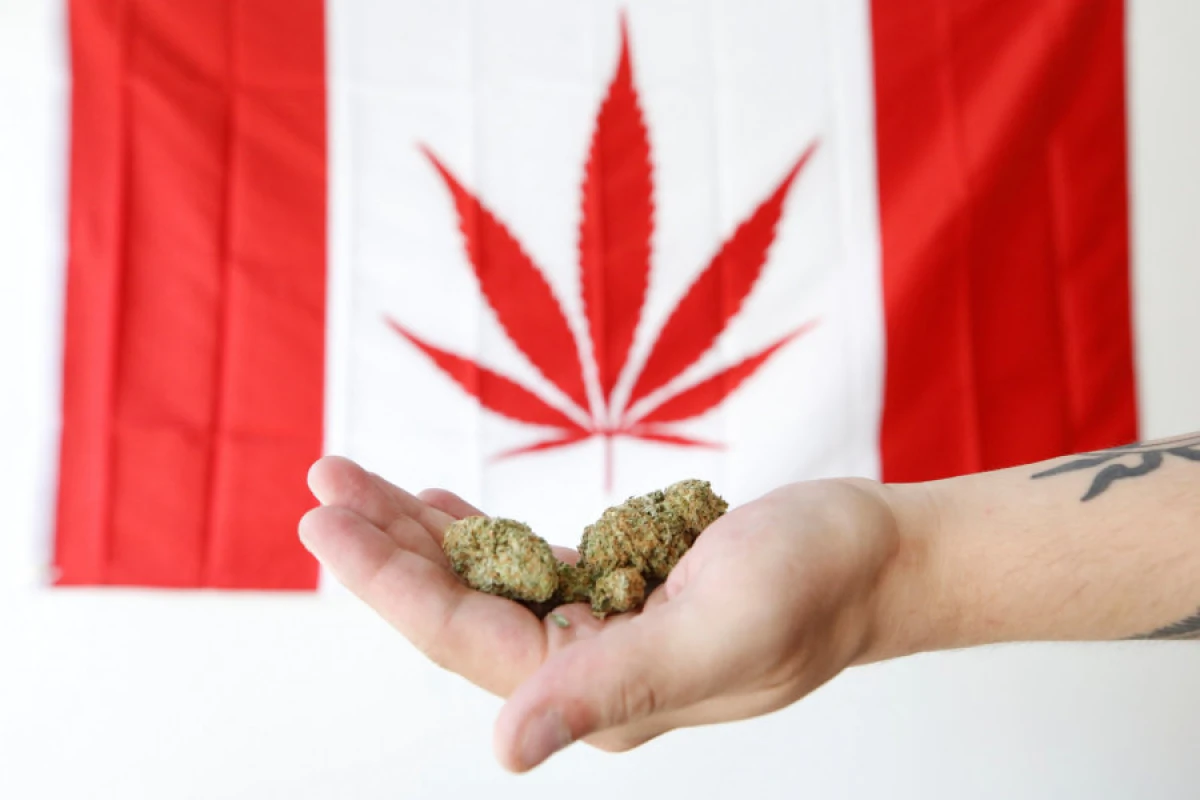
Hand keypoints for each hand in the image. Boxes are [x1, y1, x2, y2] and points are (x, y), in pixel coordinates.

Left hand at [298, 456, 924, 771]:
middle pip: (458, 607)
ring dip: (419, 531)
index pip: (465, 635)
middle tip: (323, 482)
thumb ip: (612, 688)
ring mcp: (601, 627)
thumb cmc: (814, 584)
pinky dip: (477, 529)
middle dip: (385, 547)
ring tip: (356, 481)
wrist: (875, 558)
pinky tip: (439, 503)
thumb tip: (506, 748)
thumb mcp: (716, 630)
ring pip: (484, 580)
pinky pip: (526, 562)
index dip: (389, 579)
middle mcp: (588, 669)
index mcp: (601, 690)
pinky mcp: (620, 587)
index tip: (326, 523)